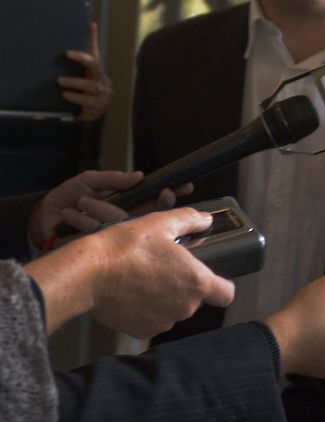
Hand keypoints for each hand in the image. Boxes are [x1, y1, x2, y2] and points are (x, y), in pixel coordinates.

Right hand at [25, 208, 234, 335]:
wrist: (88, 274)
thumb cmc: (125, 247)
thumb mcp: (161, 223)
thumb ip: (189, 220)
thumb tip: (205, 219)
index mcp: (196, 282)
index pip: (226, 293)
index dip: (221, 284)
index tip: (212, 276)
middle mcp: (184, 307)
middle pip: (196, 299)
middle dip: (184, 284)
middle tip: (165, 265)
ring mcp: (163, 322)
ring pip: (173, 309)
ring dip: (165, 296)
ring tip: (144, 276)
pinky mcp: (142, 331)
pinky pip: (152, 319)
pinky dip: (146, 308)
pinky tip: (132, 291)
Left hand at [28, 170, 187, 247]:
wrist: (45, 217)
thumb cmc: (69, 195)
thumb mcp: (90, 180)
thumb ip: (114, 179)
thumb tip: (139, 176)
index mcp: (128, 202)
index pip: (156, 200)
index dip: (170, 195)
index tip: (182, 187)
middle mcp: (126, 219)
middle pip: (153, 216)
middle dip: (163, 204)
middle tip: (166, 194)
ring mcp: (115, 233)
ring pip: (127, 224)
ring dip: (103, 210)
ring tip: (81, 202)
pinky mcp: (100, 245)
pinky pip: (101, 234)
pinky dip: (85, 221)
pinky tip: (72, 214)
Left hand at [58, 22, 112, 121]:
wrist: (95, 114)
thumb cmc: (85, 93)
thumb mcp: (81, 79)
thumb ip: (76, 68)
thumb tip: (62, 53)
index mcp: (96, 71)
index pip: (95, 52)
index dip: (93, 38)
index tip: (90, 25)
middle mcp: (102, 79)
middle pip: (94, 65)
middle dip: (81, 58)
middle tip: (67, 54)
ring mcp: (103, 93)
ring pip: (89, 85)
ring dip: (74, 82)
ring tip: (60, 81)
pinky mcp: (99, 106)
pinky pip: (87, 100)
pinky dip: (75, 97)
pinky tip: (66, 95)